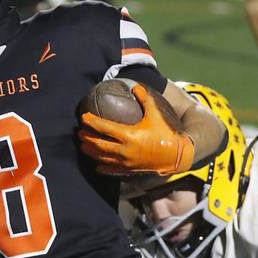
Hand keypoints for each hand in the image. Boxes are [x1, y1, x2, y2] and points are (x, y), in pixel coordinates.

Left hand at [79, 84, 194, 175]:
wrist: (178, 155)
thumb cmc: (167, 132)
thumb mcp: (156, 113)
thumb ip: (145, 98)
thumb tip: (135, 86)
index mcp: (129, 135)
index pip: (104, 128)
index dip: (92, 122)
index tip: (83, 117)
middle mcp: (125, 150)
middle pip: (98, 144)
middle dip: (86, 138)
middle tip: (79, 132)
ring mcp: (126, 162)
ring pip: (102, 158)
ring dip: (90, 152)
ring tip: (83, 146)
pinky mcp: (129, 170)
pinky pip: (111, 169)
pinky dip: (102, 166)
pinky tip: (96, 164)